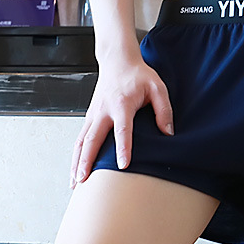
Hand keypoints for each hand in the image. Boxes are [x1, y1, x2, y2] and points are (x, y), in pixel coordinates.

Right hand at [70, 58, 173, 187]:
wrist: (118, 61)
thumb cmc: (138, 75)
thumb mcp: (157, 87)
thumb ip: (164, 110)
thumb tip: (168, 133)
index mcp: (122, 103)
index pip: (122, 129)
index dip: (123, 147)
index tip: (123, 165)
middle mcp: (103, 110)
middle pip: (93, 139)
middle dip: (87, 160)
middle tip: (85, 180)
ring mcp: (93, 114)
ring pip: (82, 141)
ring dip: (77, 162)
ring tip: (76, 182)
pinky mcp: (89, 117)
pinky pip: (80, 138)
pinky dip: (76, 155)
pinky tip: (76, 170)